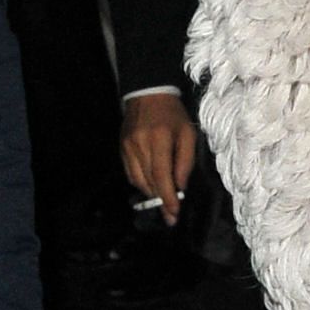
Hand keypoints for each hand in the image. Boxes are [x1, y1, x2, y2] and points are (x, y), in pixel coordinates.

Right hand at [121, 89, 198, 226]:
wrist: (148, 94)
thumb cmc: (173, 115)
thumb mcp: (188, 134)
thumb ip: (185, 162)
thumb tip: (180, 187)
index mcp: (159, 140)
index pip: (162, 176)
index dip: (168, 198)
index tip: (174, 214)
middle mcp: (140, 145)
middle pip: (150, 182)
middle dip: (161, 201)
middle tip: (170, 216)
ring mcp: (128, 147)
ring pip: (139, 181)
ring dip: (151, 193)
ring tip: (163, 201)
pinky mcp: (121, 148)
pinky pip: (131, 174)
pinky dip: (141, 183)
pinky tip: (151, 184)